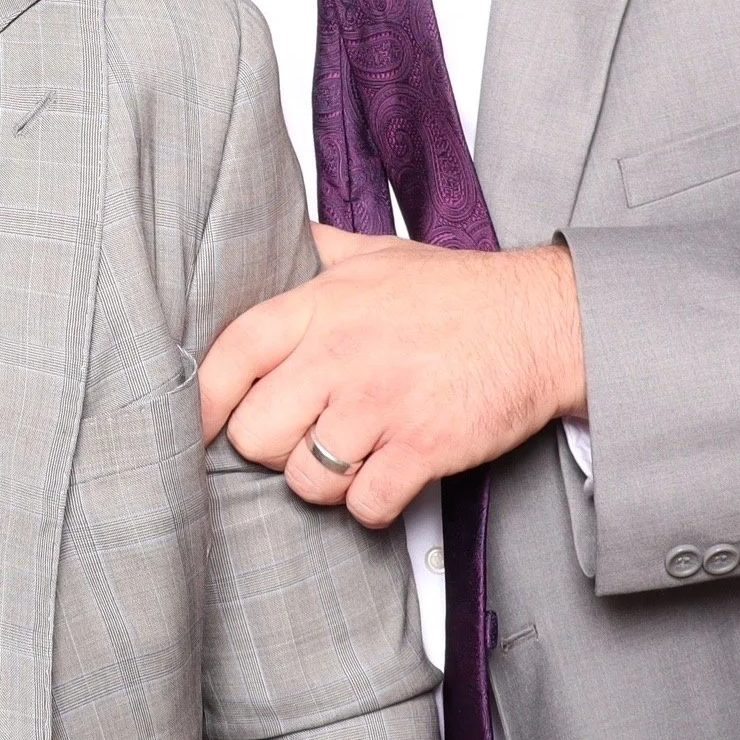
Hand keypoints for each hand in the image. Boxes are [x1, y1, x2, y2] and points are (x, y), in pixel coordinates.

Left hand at [198, 225, 587, 526]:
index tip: (197, 423)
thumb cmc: (458, 290)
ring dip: (320, 480)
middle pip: (256, 432)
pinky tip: (383, 480)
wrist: (542, 322)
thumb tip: (287, 231)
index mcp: (321, 306)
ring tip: (345, 456)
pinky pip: (365, 506)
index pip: (233, 354)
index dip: (205, 397)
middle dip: (268, 446)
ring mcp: (380, 405)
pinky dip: (369, 507)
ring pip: (305, 477)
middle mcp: (340, 356)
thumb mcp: (378, 252)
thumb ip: (322, 248)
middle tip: (296, 435)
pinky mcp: (423, 449)